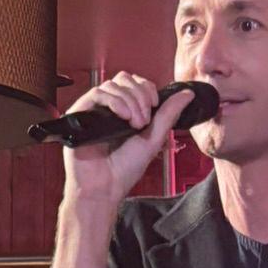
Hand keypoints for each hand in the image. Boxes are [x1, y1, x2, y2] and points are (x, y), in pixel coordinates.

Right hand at [59, 73, 197, 213]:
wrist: (105, 188)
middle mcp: (108, 108)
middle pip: (125, 79)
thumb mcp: (153, 139)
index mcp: (124, 111)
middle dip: (140, 96)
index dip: (147, 88)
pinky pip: (97, 93)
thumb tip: (187, 93)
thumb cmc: (124, 170)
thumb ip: (169, 114)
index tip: (155, 105)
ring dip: (130, 101)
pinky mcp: (80, 113)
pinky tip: (123, 117)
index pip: (135, 83)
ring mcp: (93, 110)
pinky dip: (115, 101)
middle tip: (145, 120)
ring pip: (113, 85)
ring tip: (134, 124)